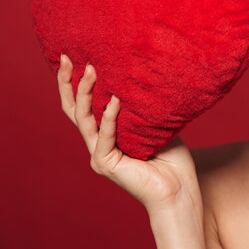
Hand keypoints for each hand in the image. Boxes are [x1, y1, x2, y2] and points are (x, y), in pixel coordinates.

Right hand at [57, 54, 201, 212]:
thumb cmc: (172, 161)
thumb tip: (147, 79)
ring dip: (86, 93)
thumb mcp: (157, 126)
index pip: (84, 106)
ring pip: (84, 119)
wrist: (179, 191)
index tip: (74, 58)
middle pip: (74, 110)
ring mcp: (99, 155)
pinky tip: (115, 100)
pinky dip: (110, 117)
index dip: (76, 84)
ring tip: (92, 70)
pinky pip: (105, 136)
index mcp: (106, 136)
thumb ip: (146, 109)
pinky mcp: (107, 164)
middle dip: (69, 83)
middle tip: (70, 57)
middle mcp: (98, 144)